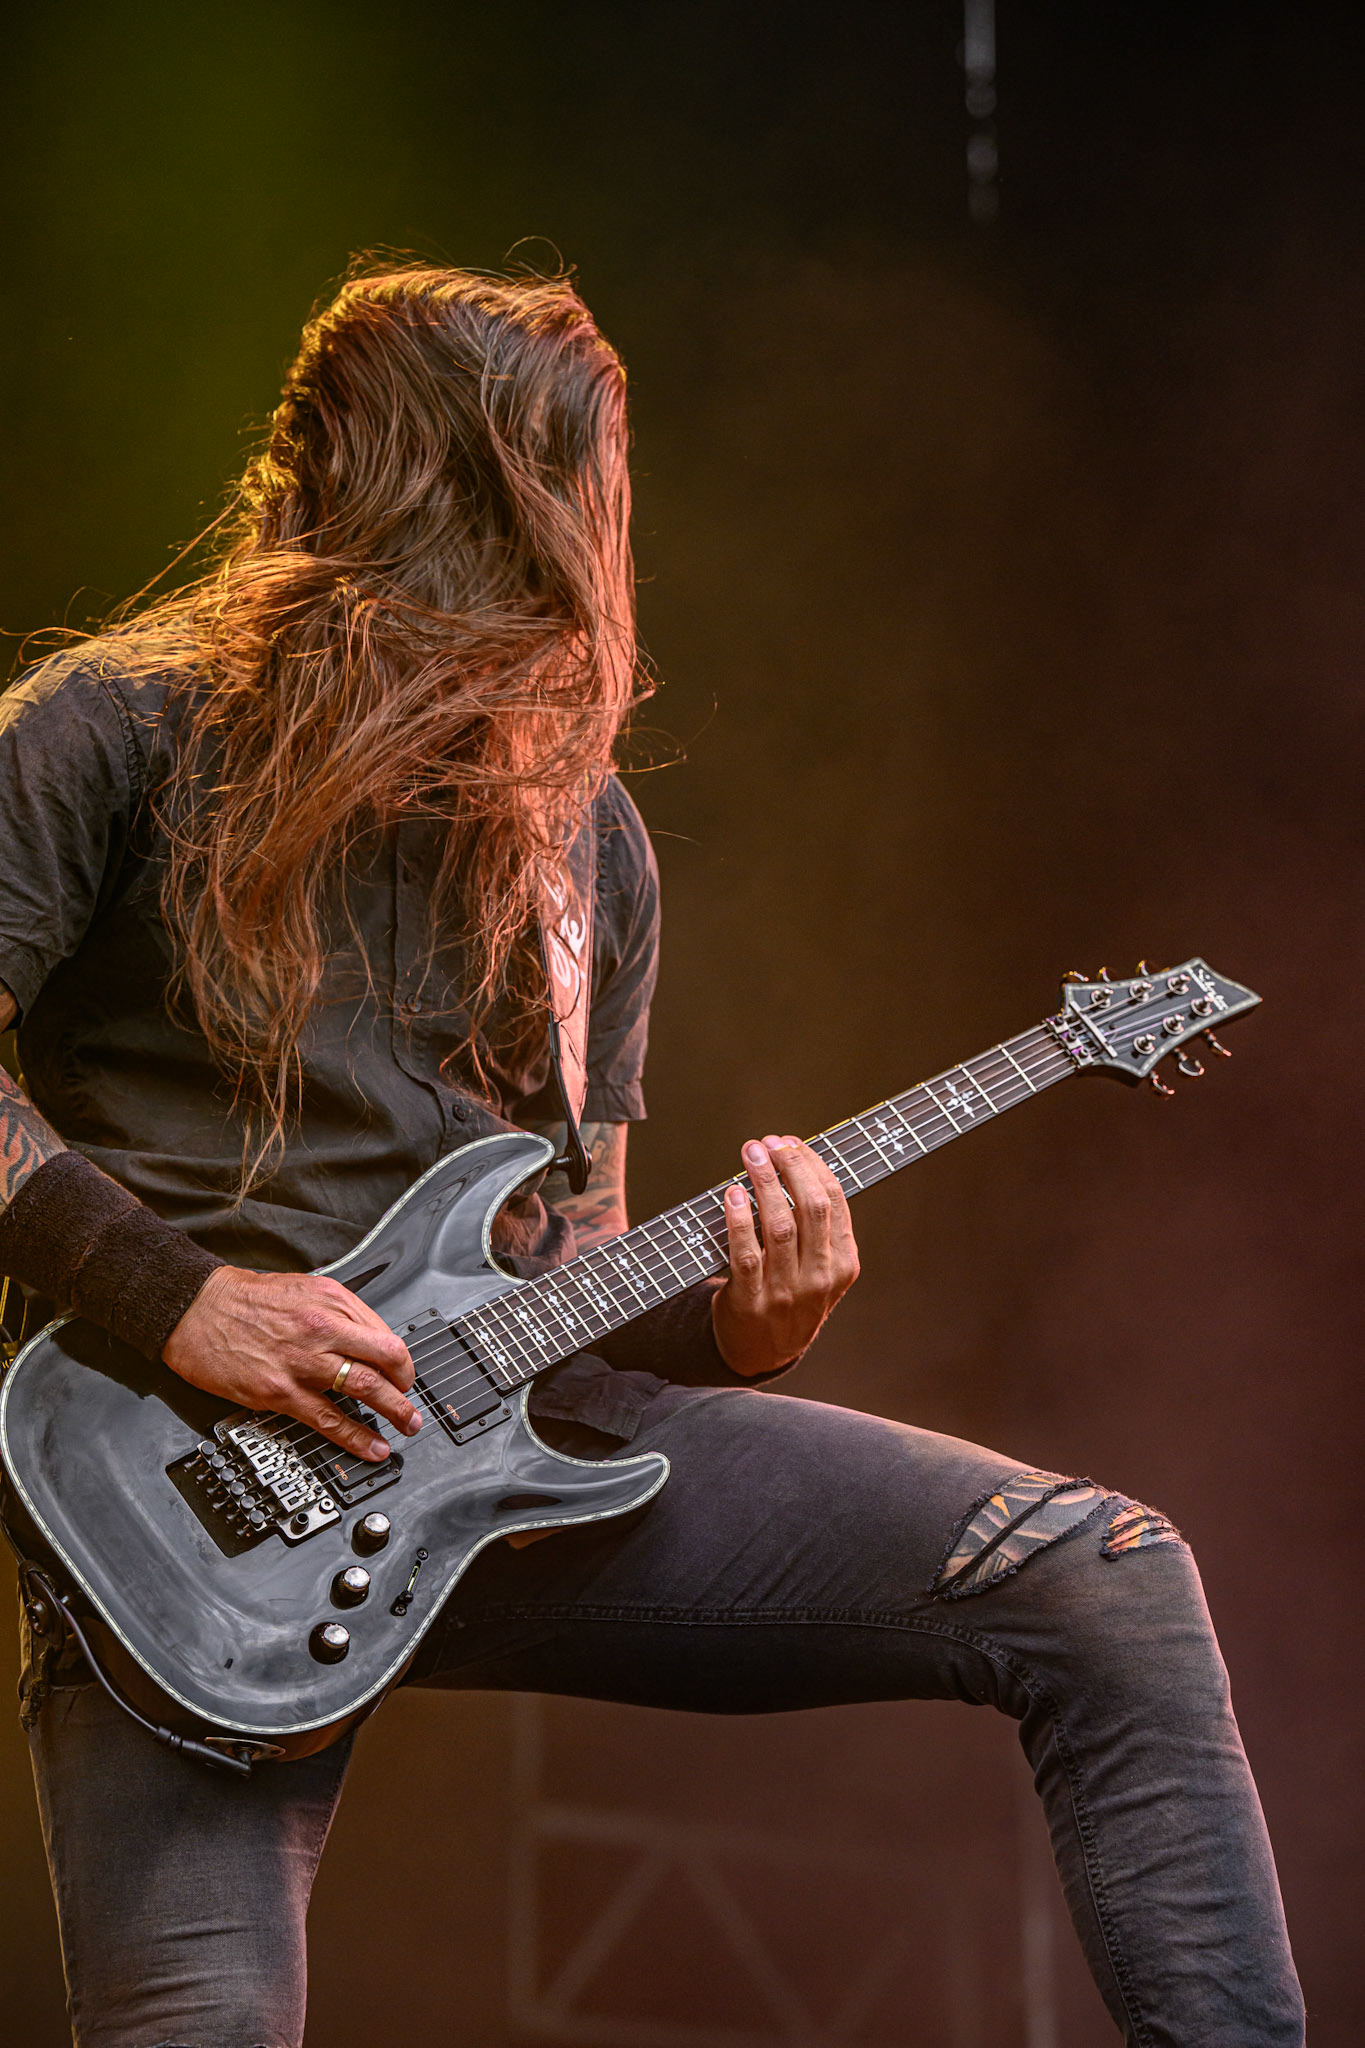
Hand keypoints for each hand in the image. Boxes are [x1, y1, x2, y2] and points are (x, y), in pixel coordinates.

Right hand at [162, 1267, 420, 1461]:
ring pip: (363, 1389)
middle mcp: (322, 1329)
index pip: (383, 1333)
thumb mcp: (302, 1288)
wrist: (196, 1309)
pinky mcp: (280, 1392)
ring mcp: (302, 1363)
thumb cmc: (244, 1300)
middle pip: (383, 1359)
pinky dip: (355, 1436)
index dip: (399, 1359)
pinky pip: (327, 1419)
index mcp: (330, 1302)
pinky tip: (371, 1446)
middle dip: (406, 1386)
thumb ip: (337, 1313)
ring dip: (393, 1411)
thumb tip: (367, 1340)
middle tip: (414, 1404)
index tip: (403, 1372)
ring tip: (406, 1426)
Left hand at [712, 1136, 859, 1377]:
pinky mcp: (751, 1300)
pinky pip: (745, 1254)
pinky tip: (733, 1193)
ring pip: (780, 1226)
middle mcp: (820, 1277)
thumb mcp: (821, 1269)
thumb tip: (798, 1162)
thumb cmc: (790, 1297)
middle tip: (769, 1143)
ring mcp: (786, 1291)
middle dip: (791, 1167)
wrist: (762, 1352)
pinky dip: (739, 1220)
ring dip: (765, 1183)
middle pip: (811, 1209)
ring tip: (751, 1154)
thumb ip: (818, 1228)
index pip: (834, 1202)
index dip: (812, 1165)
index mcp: (843, 1264)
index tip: (790, 1142)